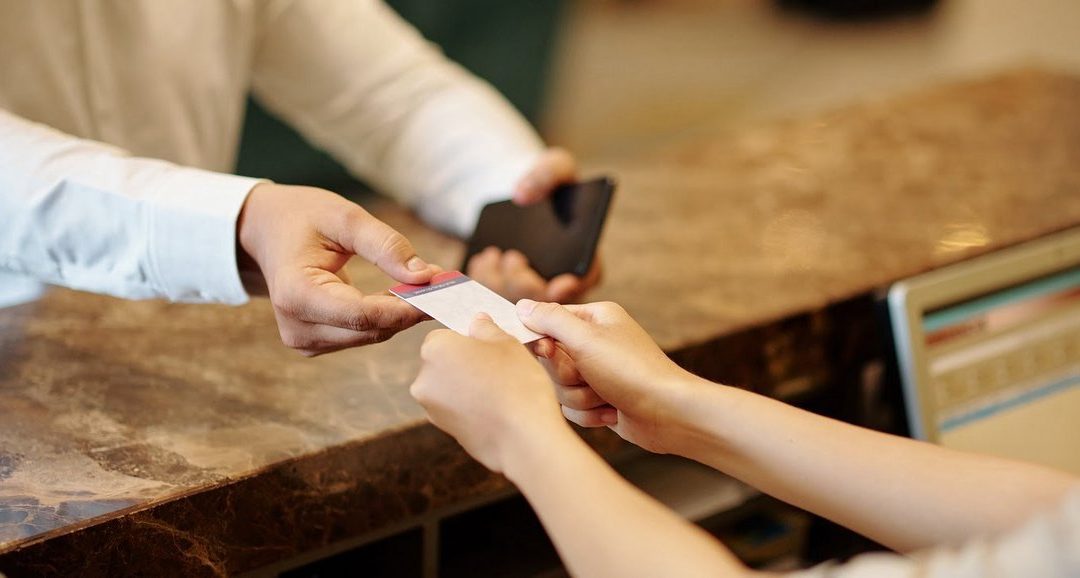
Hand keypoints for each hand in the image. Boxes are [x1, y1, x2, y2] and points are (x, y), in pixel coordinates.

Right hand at [237, 183, 439, 355]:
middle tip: (446, 285)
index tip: (443, 292)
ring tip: (424, 285)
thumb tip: (426, 276)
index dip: (407, 308)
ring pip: (371, 336)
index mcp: (297, 294)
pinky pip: (362, 334)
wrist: (266, 230)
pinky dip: (385, 317)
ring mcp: (305, 340)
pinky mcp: (315, 343)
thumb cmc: (302, 217)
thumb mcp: (345, 218)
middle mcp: (297, 326)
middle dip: (410, 309)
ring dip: (399, 313)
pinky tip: (398, 295)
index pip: (363, 315)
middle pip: (371, 330)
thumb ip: (386, 246)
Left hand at [408, 315, 566, 472]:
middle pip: (444, 362)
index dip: (468, 340)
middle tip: (498, 368)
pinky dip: (471, 407)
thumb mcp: (507, 343)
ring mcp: (432, 408)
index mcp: (435, 349)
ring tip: (501, 391)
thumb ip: (486, 328)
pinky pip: (456, 409)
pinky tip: (496, 410)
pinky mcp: (445, 430)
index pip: (445, 335)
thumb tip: (477, 322)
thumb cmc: (517, 384)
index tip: (490, 348)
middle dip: (465, 363)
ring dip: (468, 385)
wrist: (524, 438)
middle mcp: (424, 378)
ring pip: (449, 386)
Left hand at [466, 148, 601, 302]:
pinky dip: (484, 281)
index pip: (587, 278)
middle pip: (544, 298)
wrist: (519, 193)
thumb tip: (522, 194)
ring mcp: (532, 285)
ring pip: (513, 300)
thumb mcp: (554, 165)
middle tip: (511, 257)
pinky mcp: (507, 286)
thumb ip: (547, 173)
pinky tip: (481, 261)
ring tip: (490, 256)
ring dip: (499, 282)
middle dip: (524, 283)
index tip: (562, 283)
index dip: (578, 286)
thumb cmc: (545, 181)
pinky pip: (493, 294)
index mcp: (583, 251)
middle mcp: (560, 276)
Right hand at [517, 300, 694, 453]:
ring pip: (560, 387)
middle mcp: (596, 343)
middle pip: (551, 360)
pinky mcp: (601, 400)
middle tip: (587, 375)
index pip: (548, 322)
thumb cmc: (631, 371)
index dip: (543, 342)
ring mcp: (599, 373)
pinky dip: (590, 413)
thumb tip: (521, 306)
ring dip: (580, 397)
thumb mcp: (585, 339)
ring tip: (605, 396)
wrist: (668, 414)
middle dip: (567, 376)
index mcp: (595, 318)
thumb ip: (550, 320)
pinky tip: (612, 412)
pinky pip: (573, 408)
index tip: (546, 352)